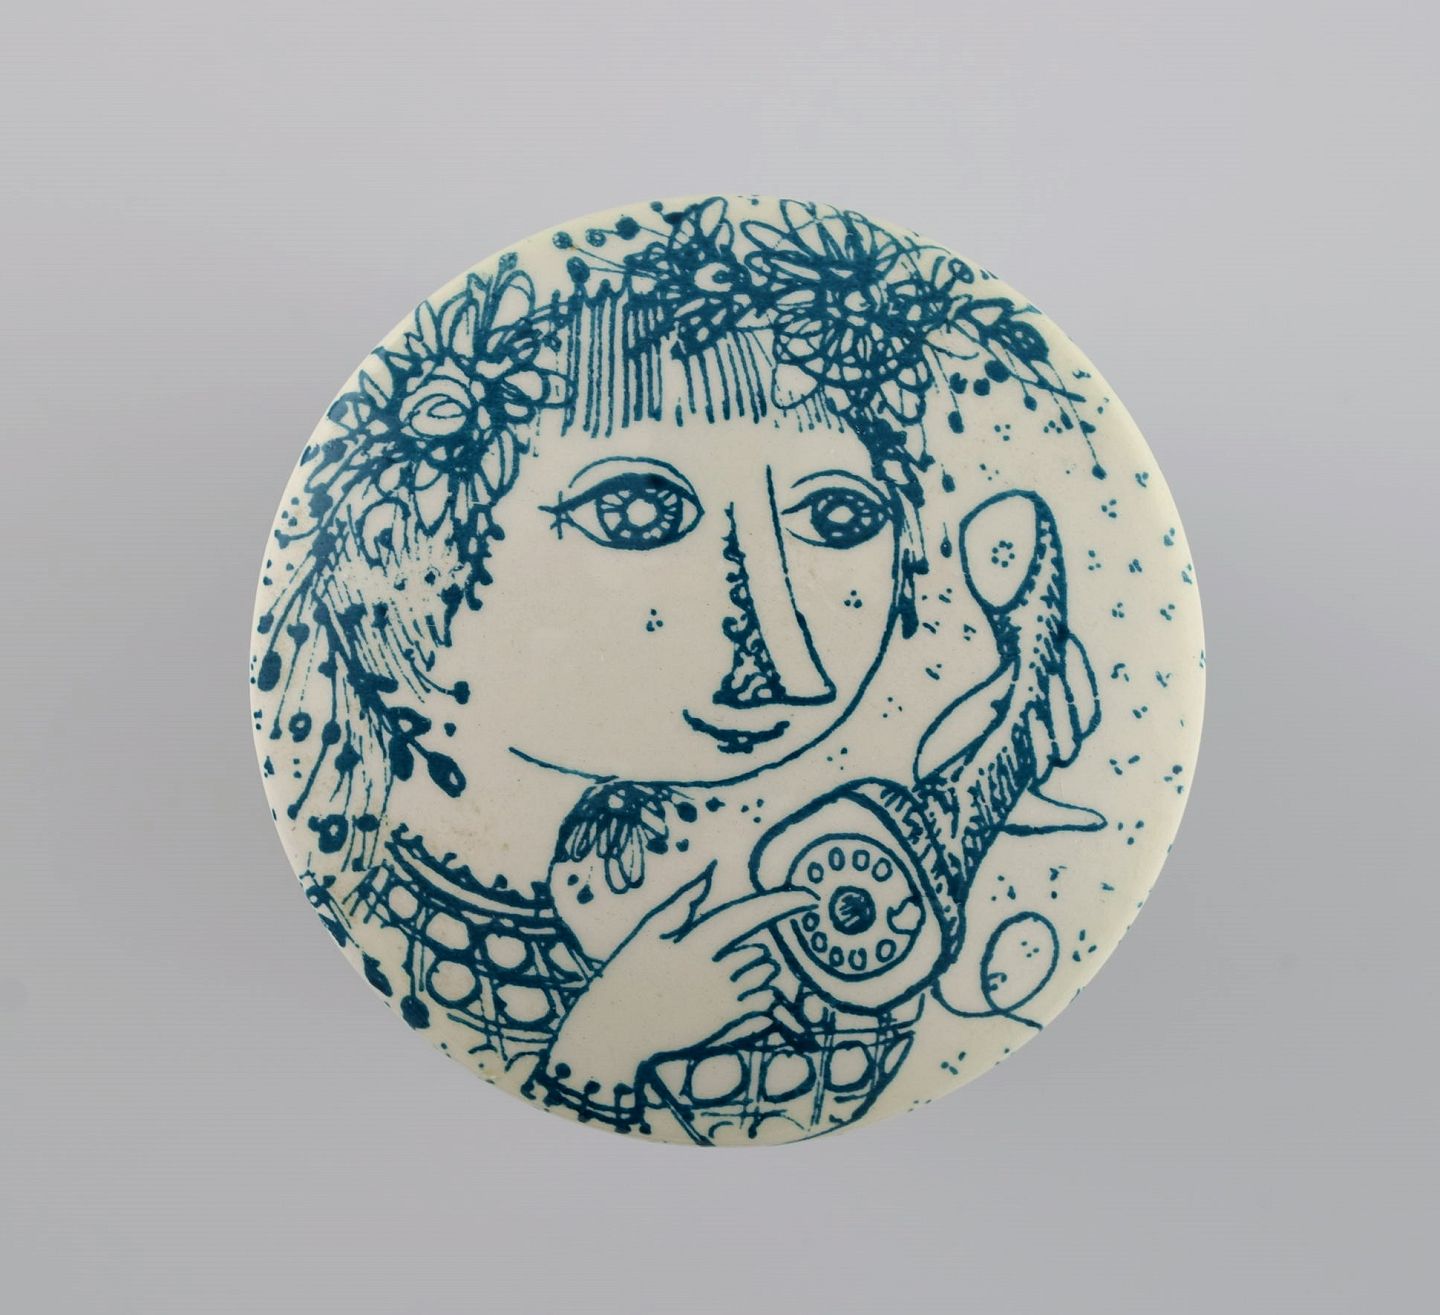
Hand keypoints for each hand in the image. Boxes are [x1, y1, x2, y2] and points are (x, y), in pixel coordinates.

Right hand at [546, 867, 814, 1095]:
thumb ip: (682, 901)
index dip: (782, 905)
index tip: (810, 898)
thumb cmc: (628, 975)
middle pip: (759, 954)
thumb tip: (710, 869)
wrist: (615, 1032)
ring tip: (719, 983)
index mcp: (697, 945)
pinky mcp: (726, 1028)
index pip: (748, 917)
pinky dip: (760, 1002)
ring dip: (756, 976)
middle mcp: (716, 974)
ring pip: (765, 981)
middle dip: (750, 953)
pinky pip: (764, 1009)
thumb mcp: (648, 932)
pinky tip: (732, 1003)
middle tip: (717, 962)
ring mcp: (723, 1004)